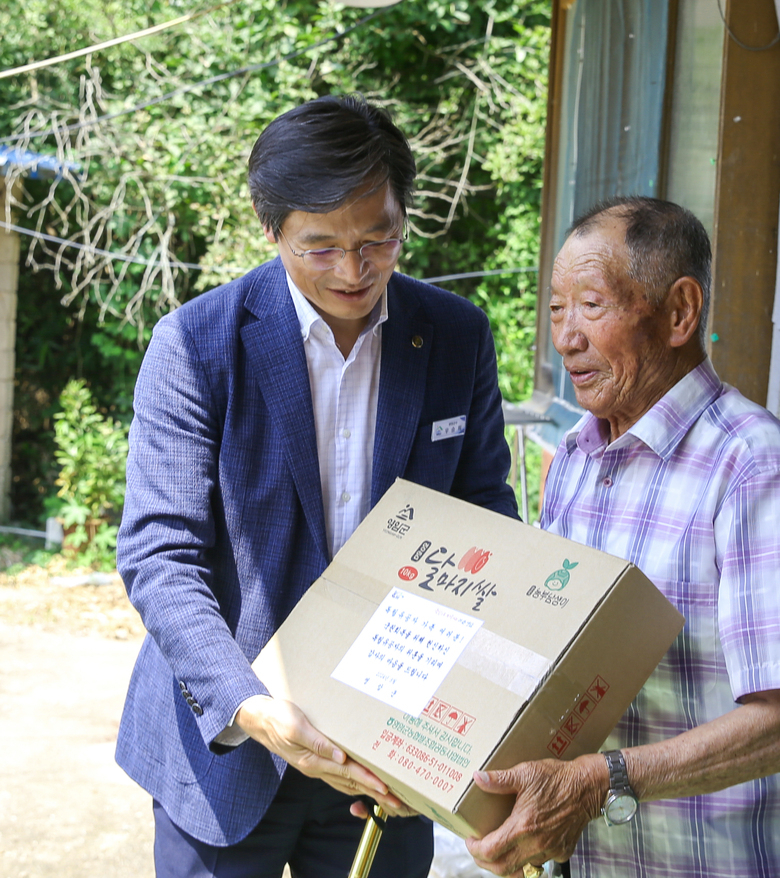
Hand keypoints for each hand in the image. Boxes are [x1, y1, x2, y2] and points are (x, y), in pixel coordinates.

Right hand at [235, 695, 413, 815]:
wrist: (261, 720)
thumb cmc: (279, 719)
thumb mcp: (296, 727)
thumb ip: (318, 743)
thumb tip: (340, 756)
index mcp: (313, 761)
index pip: (347, 773)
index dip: (368, 780)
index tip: (385, 788)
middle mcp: (316, 768)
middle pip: (351, 782)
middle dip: (373, 791)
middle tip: (396, 801)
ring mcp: (316, 767)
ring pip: (346, 782)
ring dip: (366, 788)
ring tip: (386, 795)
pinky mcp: (316, 761)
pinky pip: (339, 775)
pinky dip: (354, 780)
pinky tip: (363, 780)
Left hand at [465, 754, 606, 876]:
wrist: (587, 786)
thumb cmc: (556, 778)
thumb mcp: (525, 773)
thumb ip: (499, 779)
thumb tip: (477, 778)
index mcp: (523, 826)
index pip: (491, 851)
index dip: (475, 849)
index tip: (469, 839)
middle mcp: (536, 844)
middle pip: (502, 868)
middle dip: (485, 862)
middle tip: (478, 848)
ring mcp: (550, 851)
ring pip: (521, 868)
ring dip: (506, 861)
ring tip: (498, 846)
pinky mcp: (562, 852)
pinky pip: (540, 862)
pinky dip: (528, 857)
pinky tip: (525, 841)